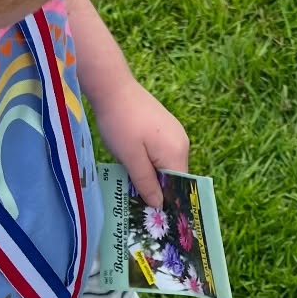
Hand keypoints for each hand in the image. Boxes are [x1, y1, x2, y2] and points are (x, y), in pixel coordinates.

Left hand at [94, 79, 189, 205]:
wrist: (113, 88)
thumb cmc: (120, 123)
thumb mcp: (130, 158)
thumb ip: (146, 182)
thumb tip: (159, 205)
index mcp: (177, 152)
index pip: (178, 186)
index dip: (164, 199)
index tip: (147, 210)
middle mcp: (182, 142)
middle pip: (173, 176)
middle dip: (156, 186)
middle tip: (133, 194)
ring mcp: (175, 133)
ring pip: (166, 164)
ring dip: (150, 173)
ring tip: (129, 174)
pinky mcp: (165, 126)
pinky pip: (161, 152)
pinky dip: (149, 160)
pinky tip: (132, 158)